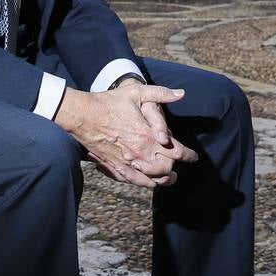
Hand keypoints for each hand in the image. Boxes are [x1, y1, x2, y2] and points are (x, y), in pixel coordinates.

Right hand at [54, 83, 197, 189]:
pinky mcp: (114, 167)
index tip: (193, 156)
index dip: (188, 156)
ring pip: (151, 180)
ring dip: (162, 181)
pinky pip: (133, 181)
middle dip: (175, 169)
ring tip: (168, 179)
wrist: (82, 114)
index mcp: (148, 136)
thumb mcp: (137, 92)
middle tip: (179, 168)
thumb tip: (181, 94)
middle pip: (166, 169)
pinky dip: (144, 183)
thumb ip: (161, 94)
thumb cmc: (109, 102)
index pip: (176, 152)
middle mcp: (139, 153)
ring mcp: (126, 162)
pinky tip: (147, 181)